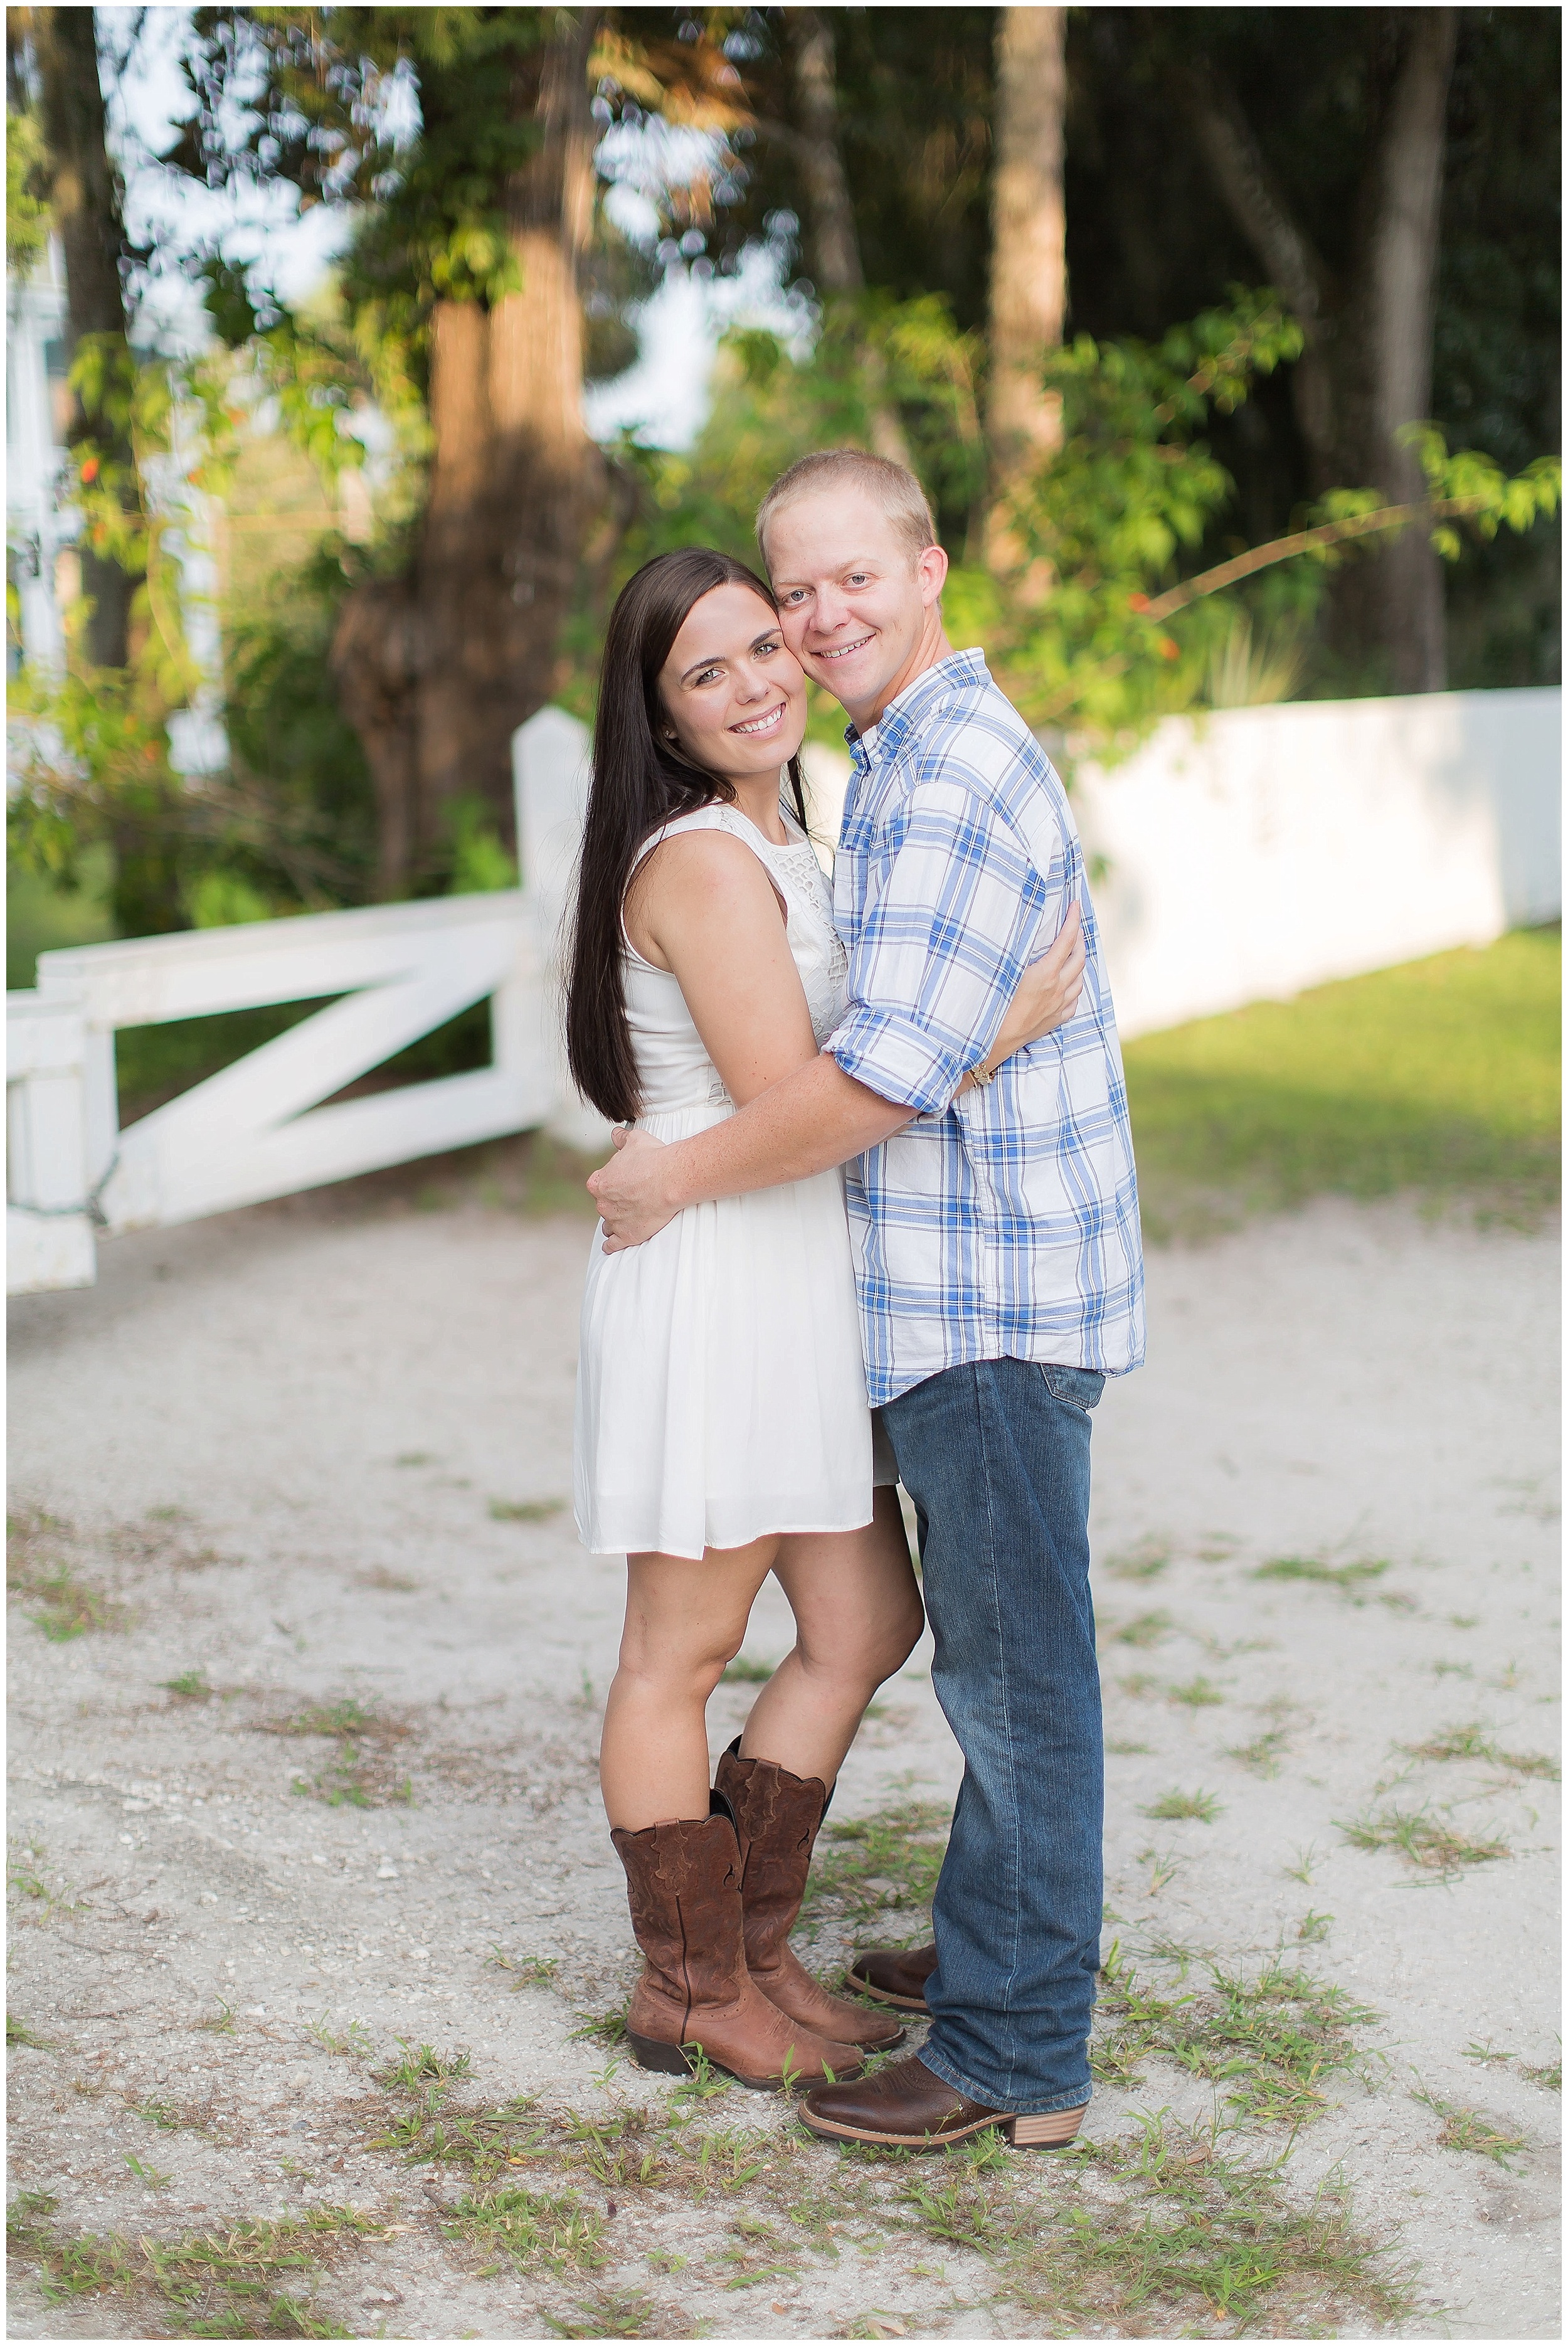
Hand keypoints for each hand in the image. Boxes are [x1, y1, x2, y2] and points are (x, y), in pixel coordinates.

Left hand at [586, 1125, 679, 1250]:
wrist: (672, 1179)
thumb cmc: (654, 1158)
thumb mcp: (635, 1140)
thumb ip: (621, 1139)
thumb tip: (615, 1134)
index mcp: (599, 1182)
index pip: (599, 1184)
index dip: (612, 1183)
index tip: (624, 1182)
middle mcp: (602, 1204)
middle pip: (604, 1205)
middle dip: (615, 1203)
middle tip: (632, 1198)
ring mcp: (614, 1222)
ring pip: (608, 1226)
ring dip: (615, 1222)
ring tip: (628, 1219)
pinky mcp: (627, 1236)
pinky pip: (612, 1245)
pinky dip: (612, 1245)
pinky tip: (613, 1244)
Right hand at [967, 902, 1085, 1085]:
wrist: (993, 1043)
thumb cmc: (992, 1005)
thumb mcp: (1004, 972)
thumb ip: (1019, 953)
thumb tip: (1025, 935)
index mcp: (1045, 974)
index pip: (1067, 940)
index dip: (1073, 920)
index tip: (1076, 905)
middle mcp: (1057, 989)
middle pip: (1079, 958)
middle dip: (1080, 939)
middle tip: (1075, 927)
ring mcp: (1059, 1006)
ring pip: (1080, 980)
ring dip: (1078, 963)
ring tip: (1073, 953)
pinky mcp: (1056, 1020)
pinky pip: (1074, 1000)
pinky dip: (1074, 987)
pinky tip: (1068, 985)